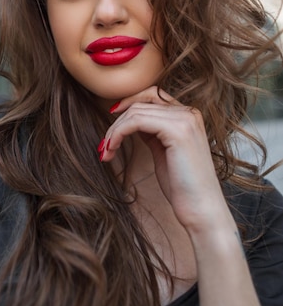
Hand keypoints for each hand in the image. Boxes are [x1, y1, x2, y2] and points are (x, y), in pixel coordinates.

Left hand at [100, 86, 231, 233]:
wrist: (201, 209)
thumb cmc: (182, 187)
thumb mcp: (164, 152)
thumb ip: (153, 132)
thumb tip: (134, 122)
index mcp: (189, 116)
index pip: (152, 95)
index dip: (129, 104)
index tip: (112, 120)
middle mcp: (189, 113)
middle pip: (141, 103)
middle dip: (117, 122)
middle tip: (104, 145)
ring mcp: (185, 119)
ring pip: (135, 112)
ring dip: (114, 131)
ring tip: (106, 151)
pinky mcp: (177, 130)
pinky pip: (136, 121)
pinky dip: (119, 133)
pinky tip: (112, 149)